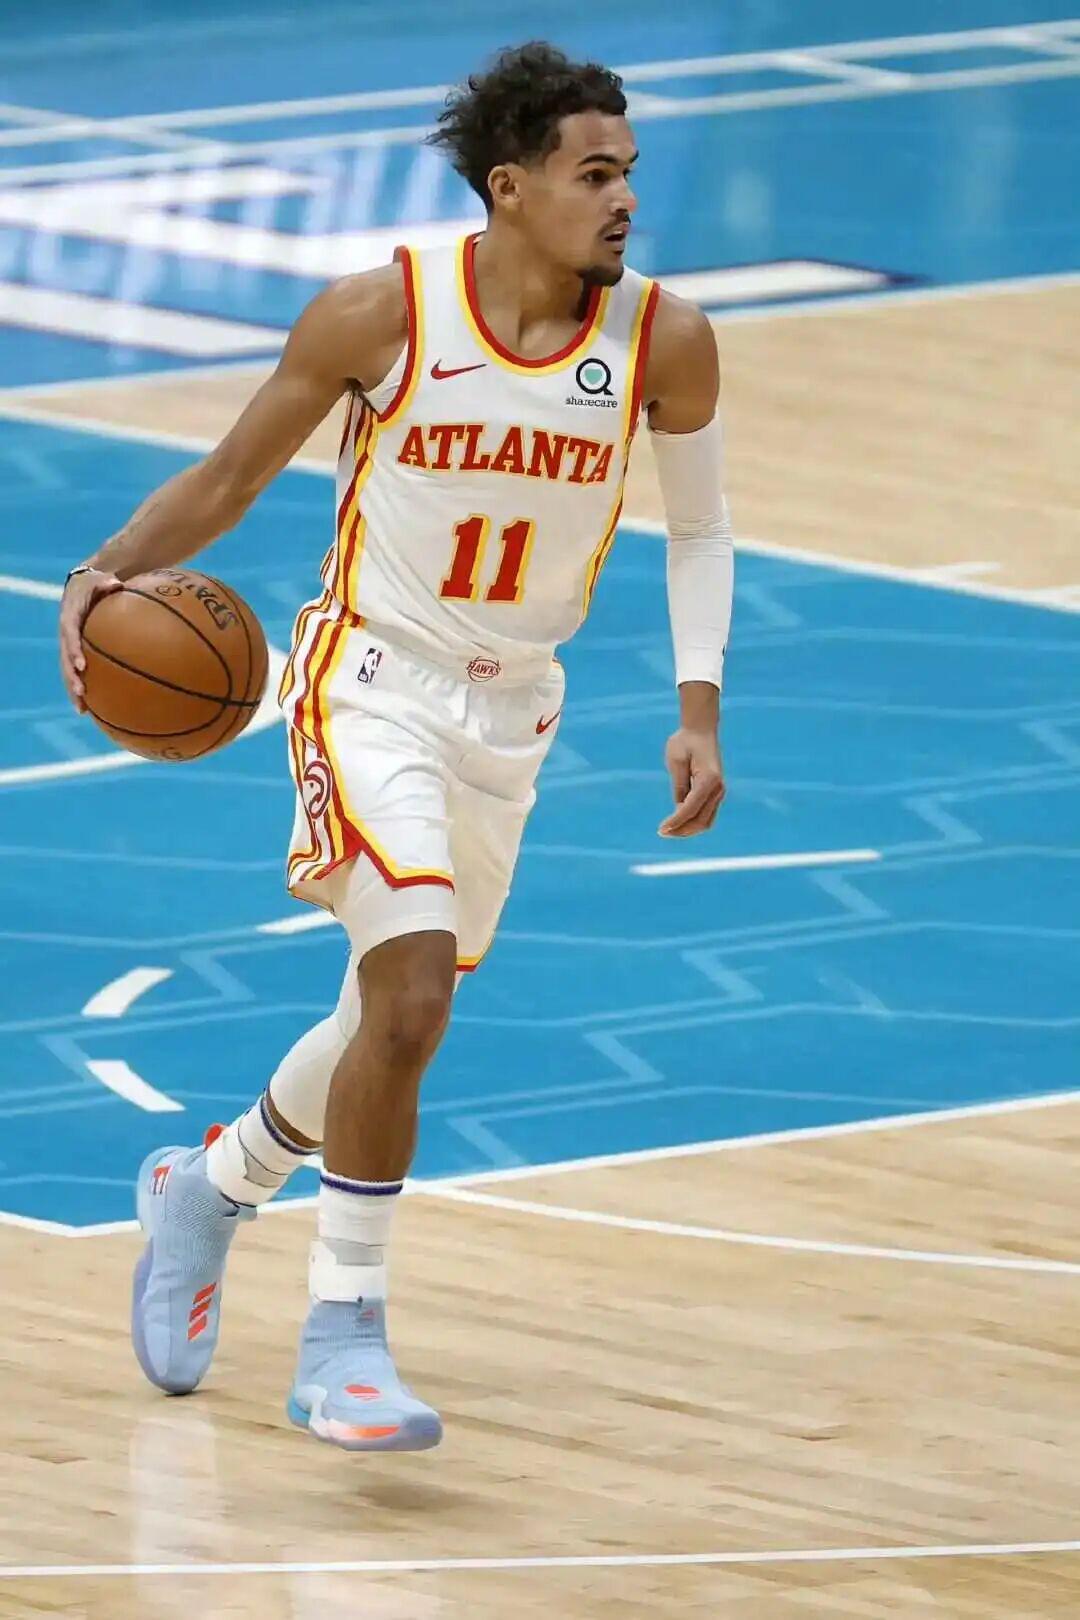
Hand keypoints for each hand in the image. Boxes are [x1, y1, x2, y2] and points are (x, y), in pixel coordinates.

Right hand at [59, 569, 123, 711]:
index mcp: (70, 616)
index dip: (74, 650)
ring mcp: (69, 643)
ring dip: (73, 689)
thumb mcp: (100, 579)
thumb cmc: (96, 583)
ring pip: (67, 669)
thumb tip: (117, 583)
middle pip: (65, 658)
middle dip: (71, 677)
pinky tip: (90, 708)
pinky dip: (81, 687)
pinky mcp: (75, 651)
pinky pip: (76, 670)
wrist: (82, 585)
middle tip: (81, 692)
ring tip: (81, 709)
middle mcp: (66, 633)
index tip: (81, 665)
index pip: (70, 635)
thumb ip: (107, 583)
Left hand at [658, 726, 724, 836]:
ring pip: (706, 821)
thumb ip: (679, 786)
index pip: (691, 808)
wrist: (701, 730)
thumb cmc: (685, 741)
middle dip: (682, 830)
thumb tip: (678, 809)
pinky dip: (693, 822)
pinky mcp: (716, 792)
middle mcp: (718, 788)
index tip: (662, 829)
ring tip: (669, 831)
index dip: (676, 822)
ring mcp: (719, 791)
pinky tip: (678, 824)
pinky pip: (707, 814)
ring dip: (688, 829)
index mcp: (708, 779)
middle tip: (662, 832)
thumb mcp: (676, 761)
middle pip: (701, 820)